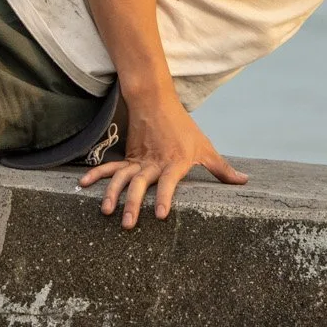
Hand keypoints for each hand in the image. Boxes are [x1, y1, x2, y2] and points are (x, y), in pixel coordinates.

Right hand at [77, 90, 246, 228]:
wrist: (156, 102)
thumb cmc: (184, 128)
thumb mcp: (205, 147)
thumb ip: (221, 169)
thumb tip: (244, 181)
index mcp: (175, 162)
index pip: (169, 182)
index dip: (165, 198)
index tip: (160, 215)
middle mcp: (154, 163)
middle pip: (142, 185)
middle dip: (134, 205)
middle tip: (128, 224)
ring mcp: (138, 161)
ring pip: (122, 179)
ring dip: (113, 194)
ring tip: (106, 211)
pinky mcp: (127, 159)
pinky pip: (110, 169)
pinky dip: (96, 176)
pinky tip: (83, 186)